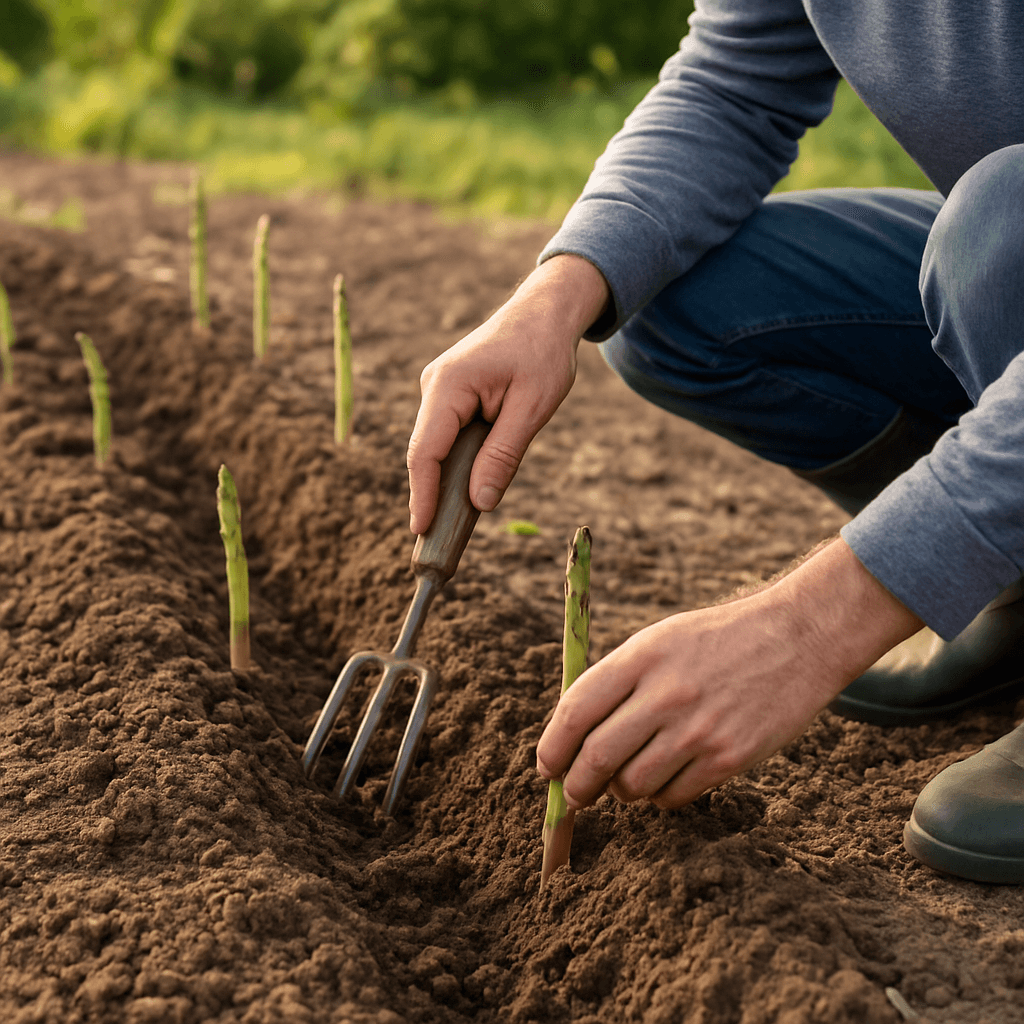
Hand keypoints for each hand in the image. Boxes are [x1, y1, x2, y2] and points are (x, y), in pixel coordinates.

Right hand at [407, 254, 609, 533]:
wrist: (545, 314)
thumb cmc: (543, 354)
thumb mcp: (531, 408)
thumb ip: (503, 455)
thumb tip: (480, 503)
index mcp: (448, 385)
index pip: (424, 450)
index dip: (421, 494)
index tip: (420, 530)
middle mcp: (435, 386)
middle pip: (425, 452)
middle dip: (430, 496)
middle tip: (434, 543)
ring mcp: (439, 390)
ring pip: (436, 447)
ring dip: (445, 481)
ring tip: (450, 526)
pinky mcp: (450, 396)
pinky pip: (448, 438)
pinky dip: (456, 464)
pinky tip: (465, 491)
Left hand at [536, 538, 922, 809]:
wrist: (797, 637)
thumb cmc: (717, 640)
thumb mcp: (660, 640)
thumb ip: (616, 682)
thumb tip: (574, 739)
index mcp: (641, 657)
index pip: (575, 711)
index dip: (552, 747)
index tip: (546, 767)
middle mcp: (666, 693)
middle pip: (597, 757)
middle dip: (576, 786)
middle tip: (576, 794)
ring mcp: (699, 728)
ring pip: (633, 785)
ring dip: (621, 792)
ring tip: (627, 781)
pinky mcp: (730, 757)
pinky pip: (674, 797)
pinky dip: (660, 797)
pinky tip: (666, 778)